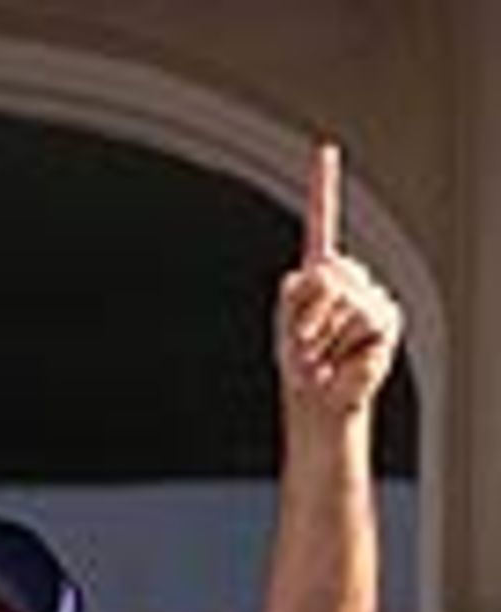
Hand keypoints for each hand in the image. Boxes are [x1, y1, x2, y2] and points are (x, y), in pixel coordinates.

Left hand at [276, 144, 402, 422]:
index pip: (322, 223)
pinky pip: (360, 318)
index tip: (325, 150)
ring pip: (341, 301)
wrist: (319, 400)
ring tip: (321, 356)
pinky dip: (342, 343)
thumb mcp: (286, 326)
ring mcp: (371, 294)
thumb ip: (296, 295)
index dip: (323, 188)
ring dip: (320, 336)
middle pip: (322, 273)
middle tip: (303, 344)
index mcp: (319, 273)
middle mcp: (348, 276)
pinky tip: (342, 360)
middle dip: (304, 314)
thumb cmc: (302, 364)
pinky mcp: (386, 317)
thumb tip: (321, 270)